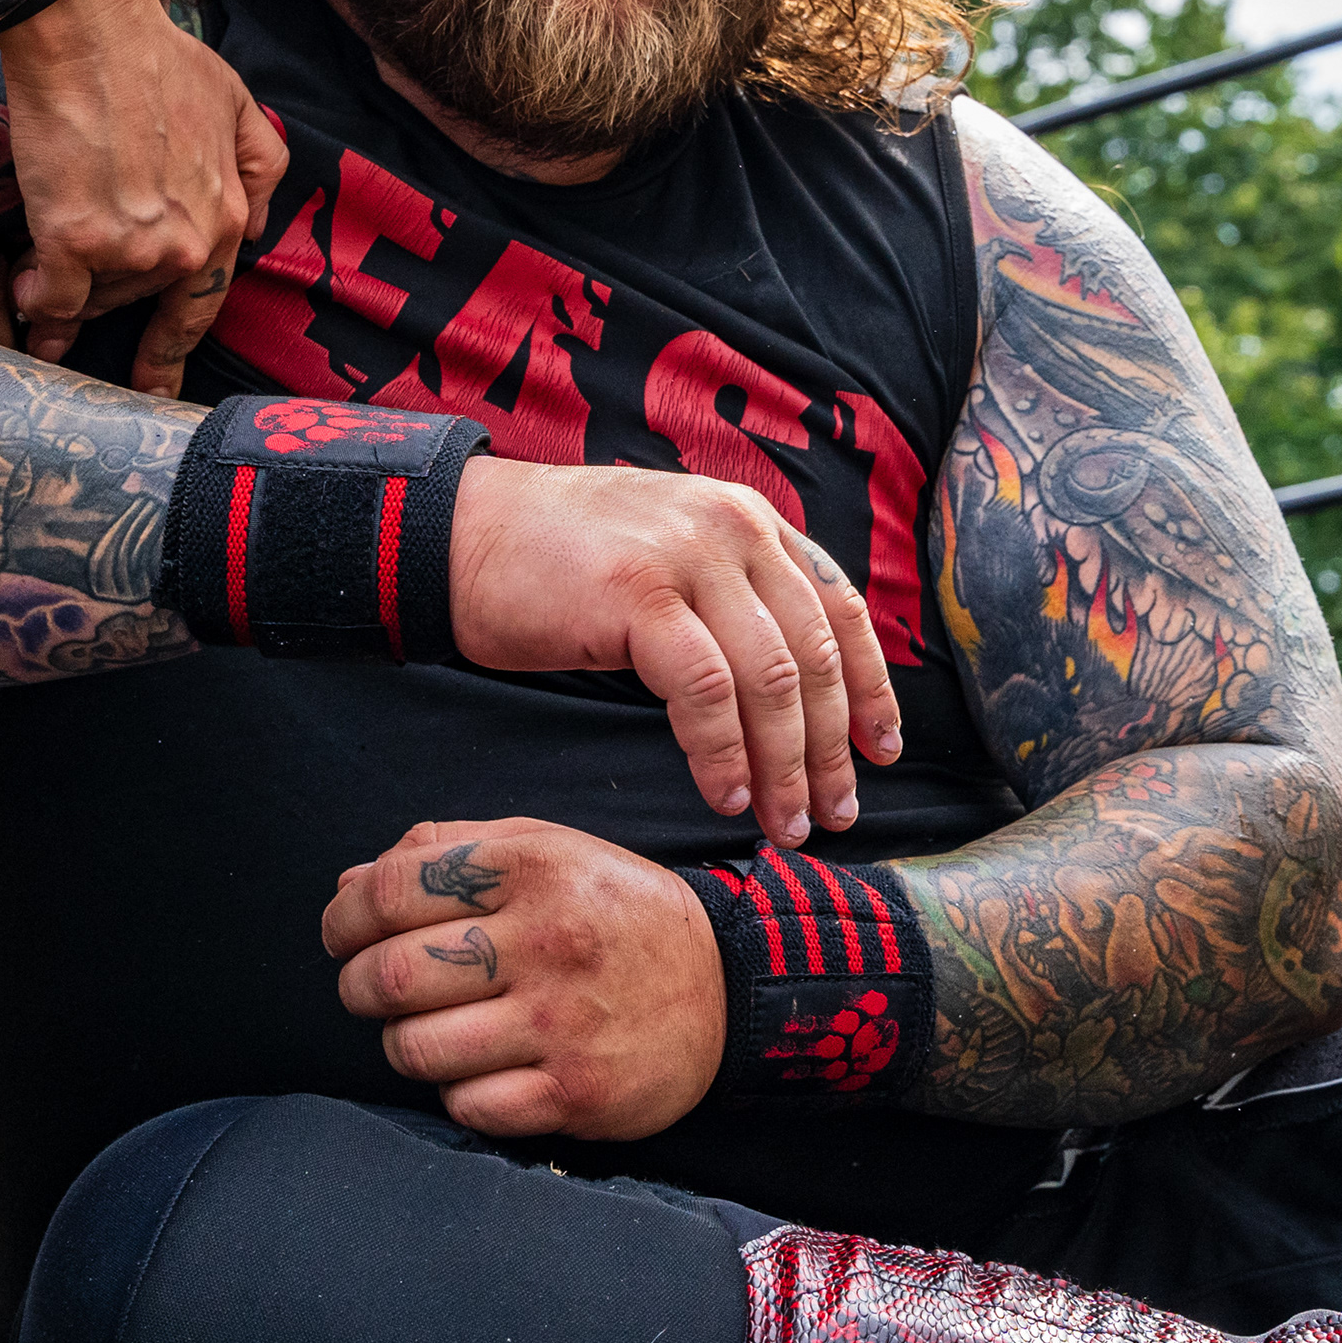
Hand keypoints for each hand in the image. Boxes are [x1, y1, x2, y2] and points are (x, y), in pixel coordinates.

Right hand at [0, 0, 287, 394]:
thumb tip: (257, 229)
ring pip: (93, 298)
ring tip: (40, 283)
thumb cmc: (160, 59)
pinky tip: (22, 291)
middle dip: (107, 298)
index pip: (203, 303)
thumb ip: (261, 168)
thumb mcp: (240, 104)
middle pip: (138, 298)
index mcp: (225, 219)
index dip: (176, 349)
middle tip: (75, 302)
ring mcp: (128, 248)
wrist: (91, 33)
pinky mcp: (71, 241)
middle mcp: (184, 245)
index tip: (157, 383)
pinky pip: (51, 298)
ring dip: (67, 295)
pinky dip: (35, 300)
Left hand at [323, 819, 724, 1140]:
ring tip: (423, 1030)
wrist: (728, 988)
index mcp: (536, 869)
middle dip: (358, 984)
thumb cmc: (618, 915)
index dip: (345, 914)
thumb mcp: (550, 850)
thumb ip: (452, 850)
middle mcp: (548, 942)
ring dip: (401, 1043)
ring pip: (418, 1048)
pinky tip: (478, 1070)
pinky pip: (467, 1105)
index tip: (341, 932)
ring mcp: (562, 1023)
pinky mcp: (576, 1092)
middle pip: (395, 973)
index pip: (396, 887)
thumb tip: (352, 881)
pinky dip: (456, 1092)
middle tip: (369, 987)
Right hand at [449, 459, 900, 845]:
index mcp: (749, 520)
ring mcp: (687, 555)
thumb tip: (790, 695)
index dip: (869, 688)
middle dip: (831, 747)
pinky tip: (725, 794)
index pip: (839, 609)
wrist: (460, 532)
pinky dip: (723, 752)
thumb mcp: (668, 557)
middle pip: (812, 654)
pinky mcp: (639, 593)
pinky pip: (706, 690)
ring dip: (785, 764)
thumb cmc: (558, 564)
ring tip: (783, 822)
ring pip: (770, 678)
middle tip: (833, 813)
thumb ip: (731, 599)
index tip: (881, 752)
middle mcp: (733, 527)